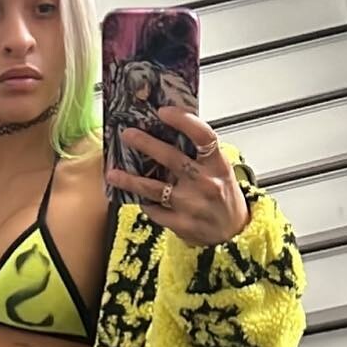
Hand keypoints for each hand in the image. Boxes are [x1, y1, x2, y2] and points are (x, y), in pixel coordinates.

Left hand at [106, 108, 248, 247]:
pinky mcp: (180, 223)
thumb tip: (171, 133)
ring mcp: (191, 204)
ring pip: (154, 189)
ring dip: (130, 180)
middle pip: (172, 159)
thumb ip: (200, 156)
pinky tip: (135, 195)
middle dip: (147, 144)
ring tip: (112, 173)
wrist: (233, 234)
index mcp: (218, 165)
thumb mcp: (221, 172)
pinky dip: (144, 202)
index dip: (183, 121)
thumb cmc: (225, 198)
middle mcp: (205, 183)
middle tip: (128, 134)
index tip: (164, 112)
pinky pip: (154, 210)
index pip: (202, 137)